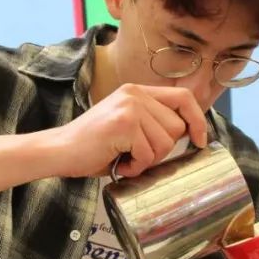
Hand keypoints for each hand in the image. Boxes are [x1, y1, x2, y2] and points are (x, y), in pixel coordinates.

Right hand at [49, 83, 207, 177]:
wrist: (58, 151)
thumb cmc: (92, 147)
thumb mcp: (127, 126)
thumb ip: (152, 122)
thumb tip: (190, 134)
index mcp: (137, 91)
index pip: (184, 97)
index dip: (197, 120)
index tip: (200, 140)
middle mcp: (135, 94)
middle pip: (177, 127)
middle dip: (162, 150)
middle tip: (135, 154)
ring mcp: (130, 107)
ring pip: (165, 143)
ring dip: (147, 160)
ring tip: (124, 157)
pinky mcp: (124, 124)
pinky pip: (148, 154)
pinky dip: (135, 167)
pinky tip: (117, 162)